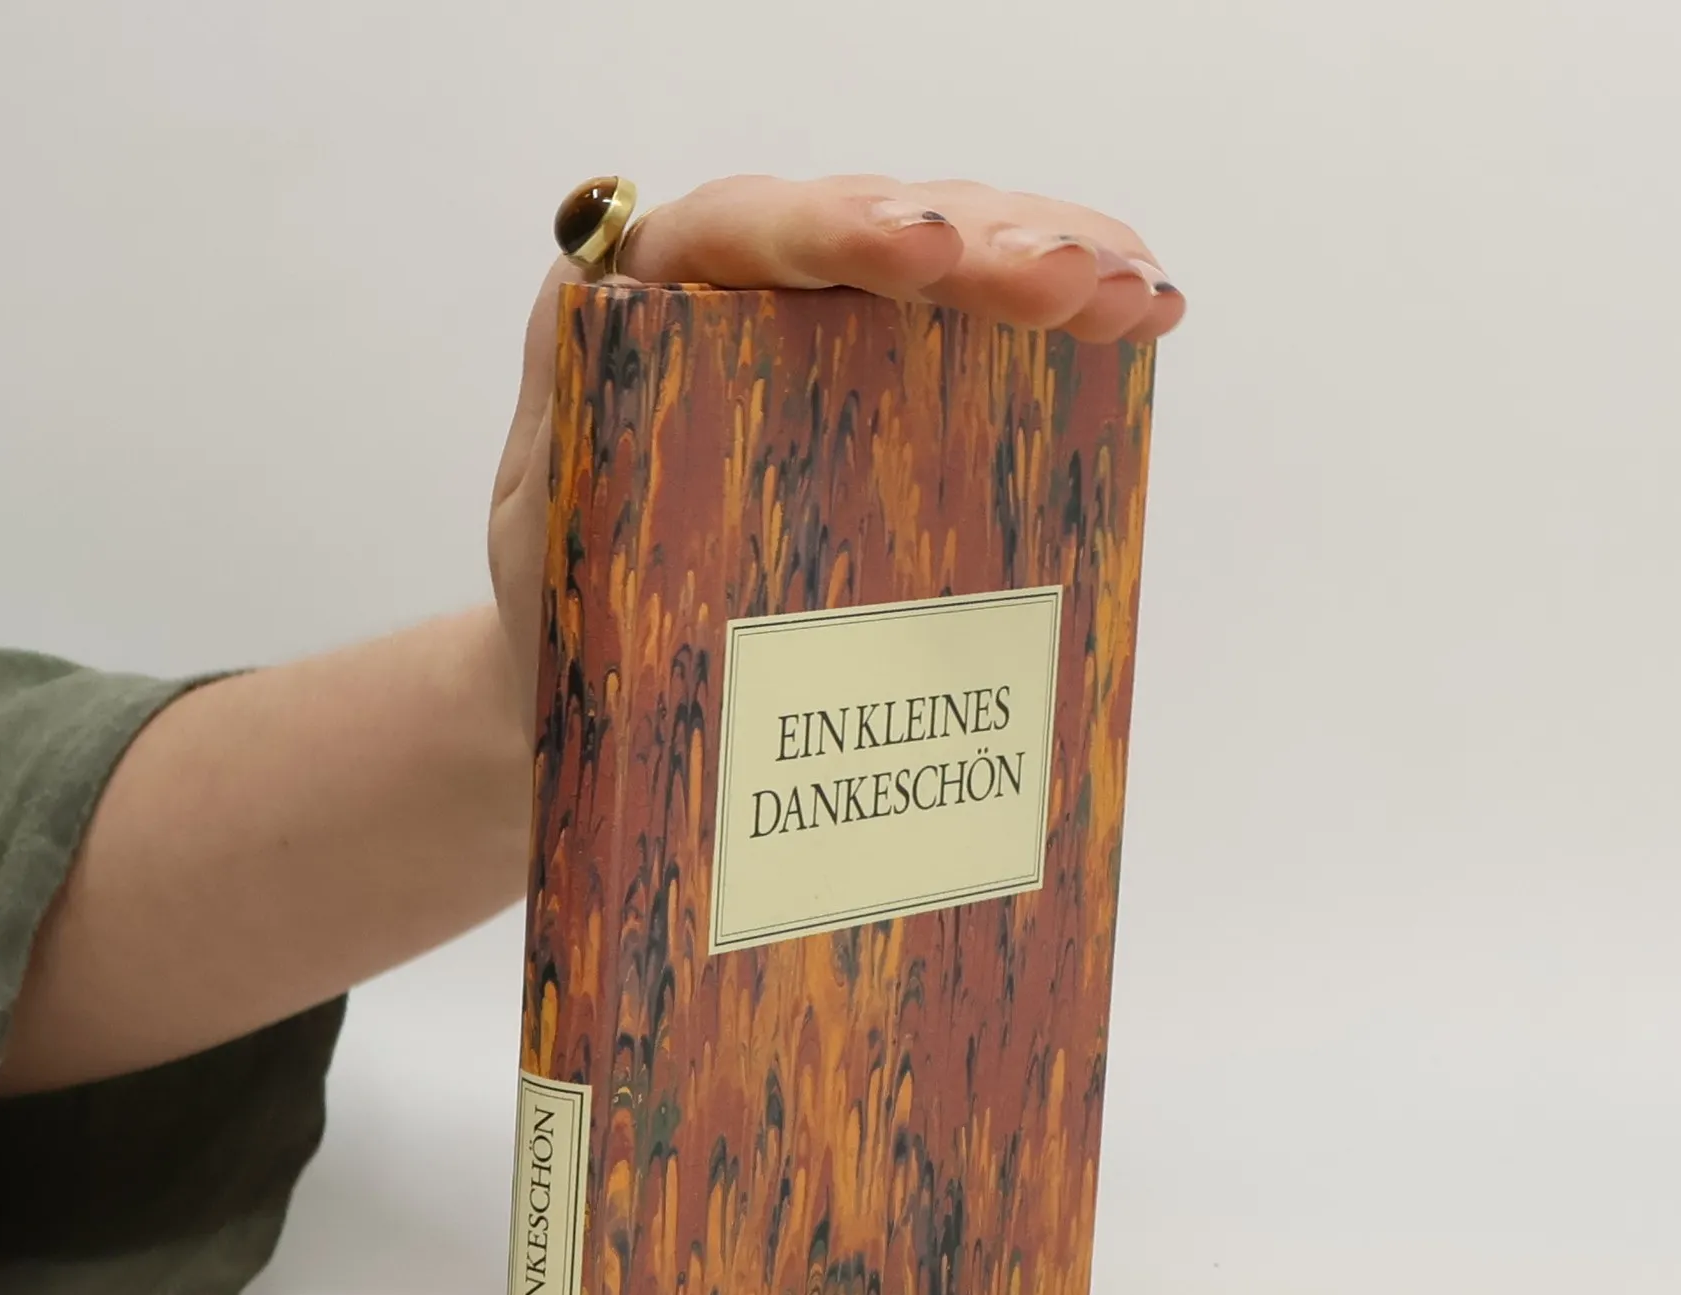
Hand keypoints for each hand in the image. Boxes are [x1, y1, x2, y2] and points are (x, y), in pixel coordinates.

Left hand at [486, 174, 1185, 733]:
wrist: (608, 681)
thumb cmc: (561, 598)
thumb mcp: (542, 512)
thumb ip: (562, 407)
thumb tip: (590, 301)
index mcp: (657, 302)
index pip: (749, 231)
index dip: (843, 231)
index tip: (928, 257)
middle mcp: (755, 293)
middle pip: (881, 227)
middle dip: (990, 242)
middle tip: (1085, 286)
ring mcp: (836, 338)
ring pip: (953, 256)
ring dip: (1055, 260)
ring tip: (1138, 297)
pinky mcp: (898, 392)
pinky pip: (982, 331)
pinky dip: (1062, 314)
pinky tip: (1138, 316)